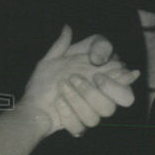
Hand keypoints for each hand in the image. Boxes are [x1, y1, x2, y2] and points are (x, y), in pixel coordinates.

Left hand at [21, 26, 138, 138]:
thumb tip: (67, 28)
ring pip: (102, 113)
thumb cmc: (42, 83)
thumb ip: (61, 46)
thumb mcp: (49, 61)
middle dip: (94, 89)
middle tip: (74, 78)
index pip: (123, 78)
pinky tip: (58, 104)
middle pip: (121, 100)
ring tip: (62, 87)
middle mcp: (98, 96)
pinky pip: (82, 126)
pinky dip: (68, 114)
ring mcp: (91, 112)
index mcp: (97, 78)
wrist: (31, 106)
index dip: (119, 75)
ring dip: (78, 98)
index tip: (96, 69)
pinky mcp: (80, 126)